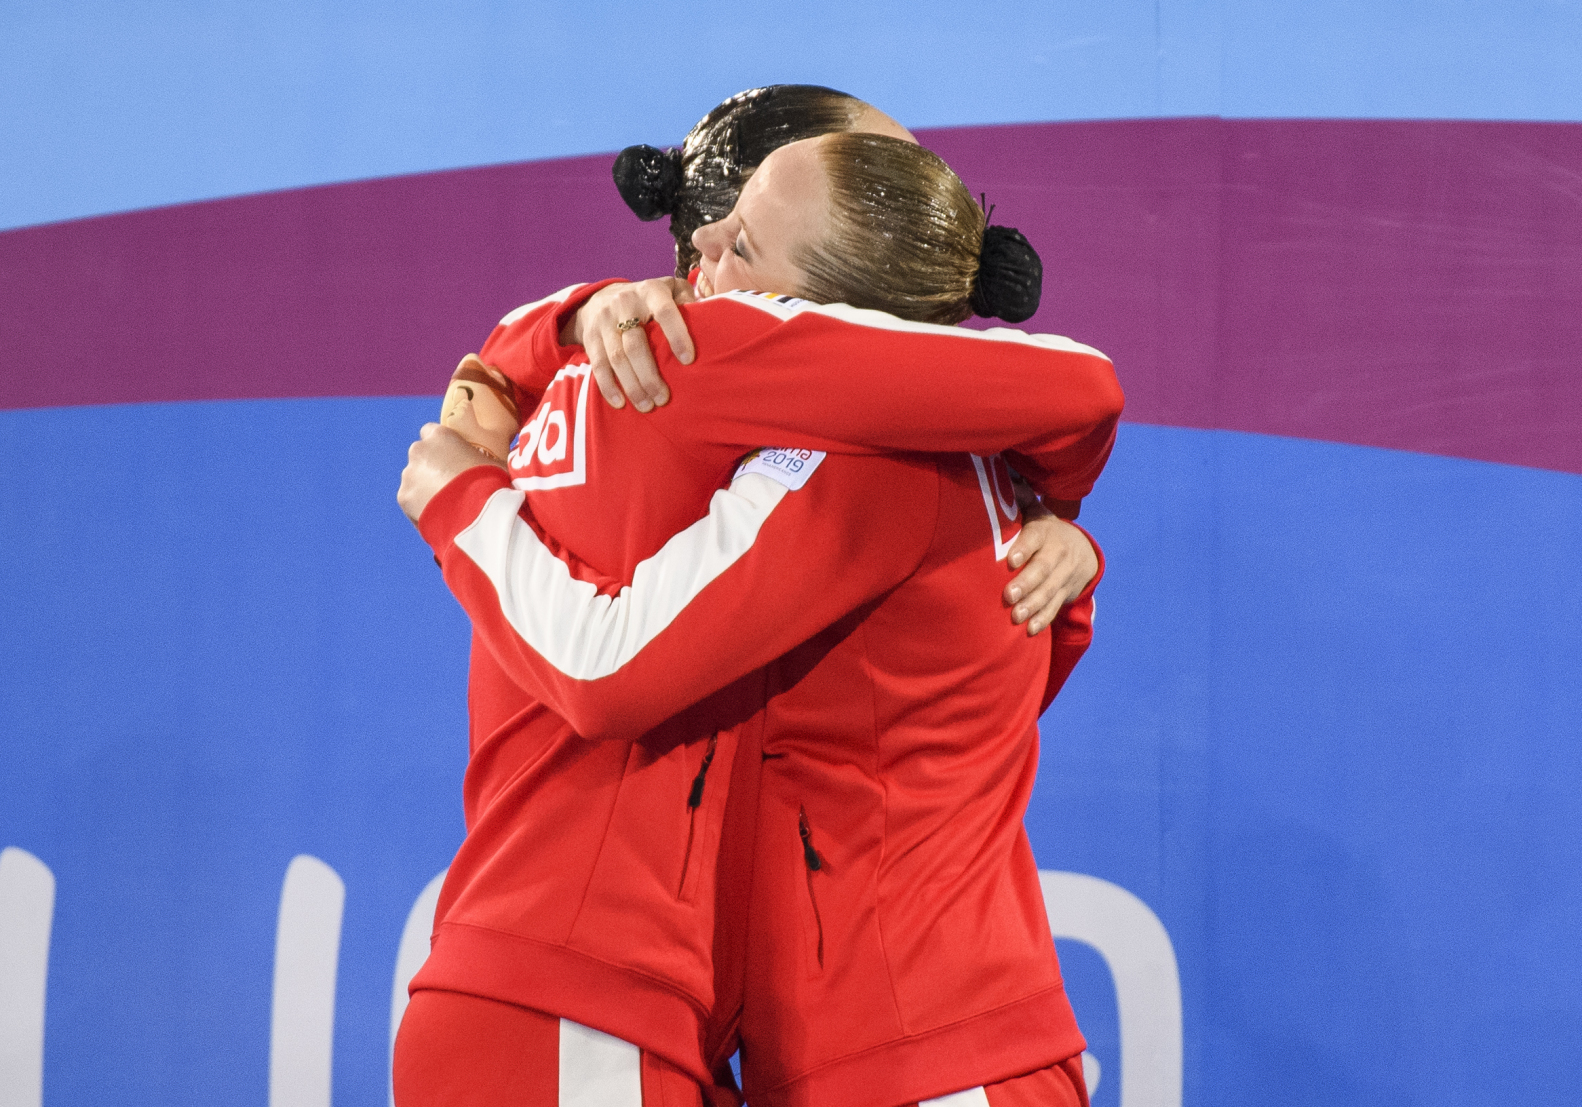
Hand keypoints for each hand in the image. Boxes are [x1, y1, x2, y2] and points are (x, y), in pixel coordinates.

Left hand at [398, 422, 505, 523]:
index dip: (443, 445)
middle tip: (452, 483)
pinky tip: (440, 516)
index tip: (454, 457)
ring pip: (414, 479)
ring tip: (447, 504)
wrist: (478, 514)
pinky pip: (412, 502)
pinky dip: (422, 507)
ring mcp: (409, 475)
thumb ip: (488, 458)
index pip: (432, 431)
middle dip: (432, 467)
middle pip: (421, 455)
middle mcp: (419, 451)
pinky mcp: (404, 499)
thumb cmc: (491, 483)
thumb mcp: (497, 463)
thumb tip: (502, 461)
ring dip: (426, 488)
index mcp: (440, 436)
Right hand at [559, 277, 697, 411]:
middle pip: (635, 343)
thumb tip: (711, 322)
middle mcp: (625, 303)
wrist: (601, 297)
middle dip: (649, 374)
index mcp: (650, 290)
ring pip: (616, 357)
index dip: (677, 335)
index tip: (688, 361)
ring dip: (632, 385)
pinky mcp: (591, 338)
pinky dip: (608, 386)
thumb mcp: (671, 289)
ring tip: (647, 406)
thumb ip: (689, 301)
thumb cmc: (650, 299)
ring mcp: (604, 321)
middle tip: (664, 399)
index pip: (665, 312)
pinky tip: (620, 404)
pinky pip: (598, 365)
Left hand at [1003, 509, 1097, 635]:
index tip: (1010, 559)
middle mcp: (1058, 553)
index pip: (1035, 539)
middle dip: (1027, 583)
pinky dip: (1043, 618)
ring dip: (1033, 605)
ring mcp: (1064, 575)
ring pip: (1050, 591)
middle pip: (1043, 569)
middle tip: (1009, 596)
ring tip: (1016, 616)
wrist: (1082, 549)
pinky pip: (1055, 607)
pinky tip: (1030, 629)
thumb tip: (1005, 479)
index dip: (1024, 548)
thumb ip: (1020, 499)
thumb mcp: (1037, 513)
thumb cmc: (1045, 531)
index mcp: (1047, 532)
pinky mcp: (1066, 593)